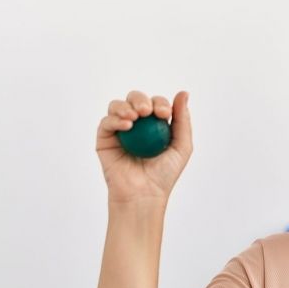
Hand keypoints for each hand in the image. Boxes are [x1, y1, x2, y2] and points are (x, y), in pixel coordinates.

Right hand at [96, 90, 192, 204]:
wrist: (144, 194)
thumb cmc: (164, 174)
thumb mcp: (182, 147)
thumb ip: (183, 120)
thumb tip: (184, 93)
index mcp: (154, 125)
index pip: (155, 104)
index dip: (160, 104)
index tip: (165, 114)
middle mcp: (136, 125)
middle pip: (135, 99)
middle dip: (141, 99)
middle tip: (147, 111)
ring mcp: (119, 130)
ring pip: (118, 106)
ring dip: (126, 106)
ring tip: (135, 117)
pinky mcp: (104, 139)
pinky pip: (106, 122)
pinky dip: (115, 119)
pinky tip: (127, 125)